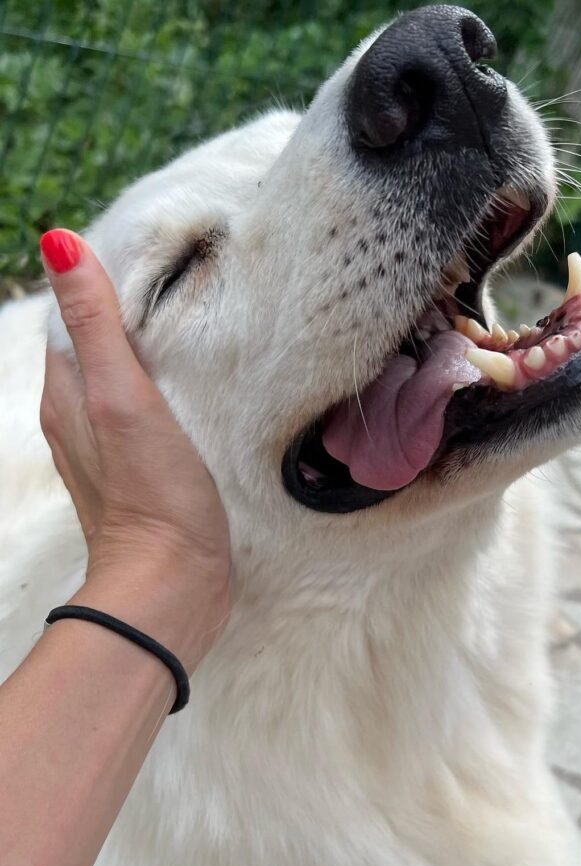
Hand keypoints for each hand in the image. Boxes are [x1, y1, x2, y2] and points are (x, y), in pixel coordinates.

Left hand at [39, 229, 231, 669]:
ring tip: (198, 325)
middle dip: (134, 311)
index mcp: (66, 391)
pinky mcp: (144, 469)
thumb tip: (57, 242)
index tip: (157, 253)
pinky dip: (167, 388)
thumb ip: (96, 325)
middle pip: (99, 344)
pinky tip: (199, 386)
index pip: (75, 314)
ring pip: (124, 378)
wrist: (172, 583)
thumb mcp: (122, 397)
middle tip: (187, 282)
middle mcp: (78, 415)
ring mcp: (110, 445)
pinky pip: (148, 411)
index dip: (107, 279)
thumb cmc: (149, 494)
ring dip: (152, 351)